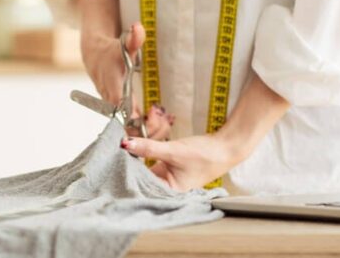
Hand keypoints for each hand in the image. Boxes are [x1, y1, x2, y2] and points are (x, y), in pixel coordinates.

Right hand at [80, 21, 174, 138]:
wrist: (95, 57)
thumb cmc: (111, 52)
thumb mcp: (123, 44)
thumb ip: (133, 39)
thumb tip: (138, 26)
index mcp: (114, 89)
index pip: (124, 112)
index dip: (138, 121)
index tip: (154, 117)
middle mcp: (112, 103)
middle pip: (127, 128)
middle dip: (147, 131)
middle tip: (165, 123)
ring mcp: (113, 110)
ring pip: (128, 131)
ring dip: (147, 132)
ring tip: (164, 123)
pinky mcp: (117, 112)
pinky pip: (129, 127)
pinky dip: (143, 129)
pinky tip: (158, 123)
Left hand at [119, 130, 238, 191]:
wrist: (225, 146)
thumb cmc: (205, 155)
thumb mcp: (174, 150)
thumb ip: (149, 148)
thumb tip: (126, 144)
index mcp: (170, 194)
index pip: (141, 186)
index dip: (127, 172)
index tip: (114, 158)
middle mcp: (168, 190)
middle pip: (143, 178)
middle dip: (131, 164)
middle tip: (117, 149)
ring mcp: (169, 179)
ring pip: (147, 170)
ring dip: (138, 158)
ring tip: (125, 146)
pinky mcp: (171, 168)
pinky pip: (154, 163)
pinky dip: (147, 155)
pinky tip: (138, 146)